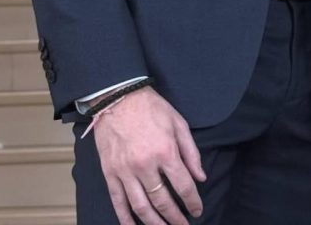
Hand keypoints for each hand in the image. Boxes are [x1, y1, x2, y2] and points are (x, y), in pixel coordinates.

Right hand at [93, 87, 206, 223]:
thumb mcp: (178, 123)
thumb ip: (191, 152)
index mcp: (165, 151)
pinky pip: (118, 201)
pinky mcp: (110, 173)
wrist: (119, 98)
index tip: (197, 211)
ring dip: (154, 223)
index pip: (183, 185)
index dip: (192, 201)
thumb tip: (200, 177)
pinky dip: (125, 218)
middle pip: (162, 200)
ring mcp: (125, 171)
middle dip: (175, 218)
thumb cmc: (151, 108)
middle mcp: (145, 165)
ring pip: (141, 207)